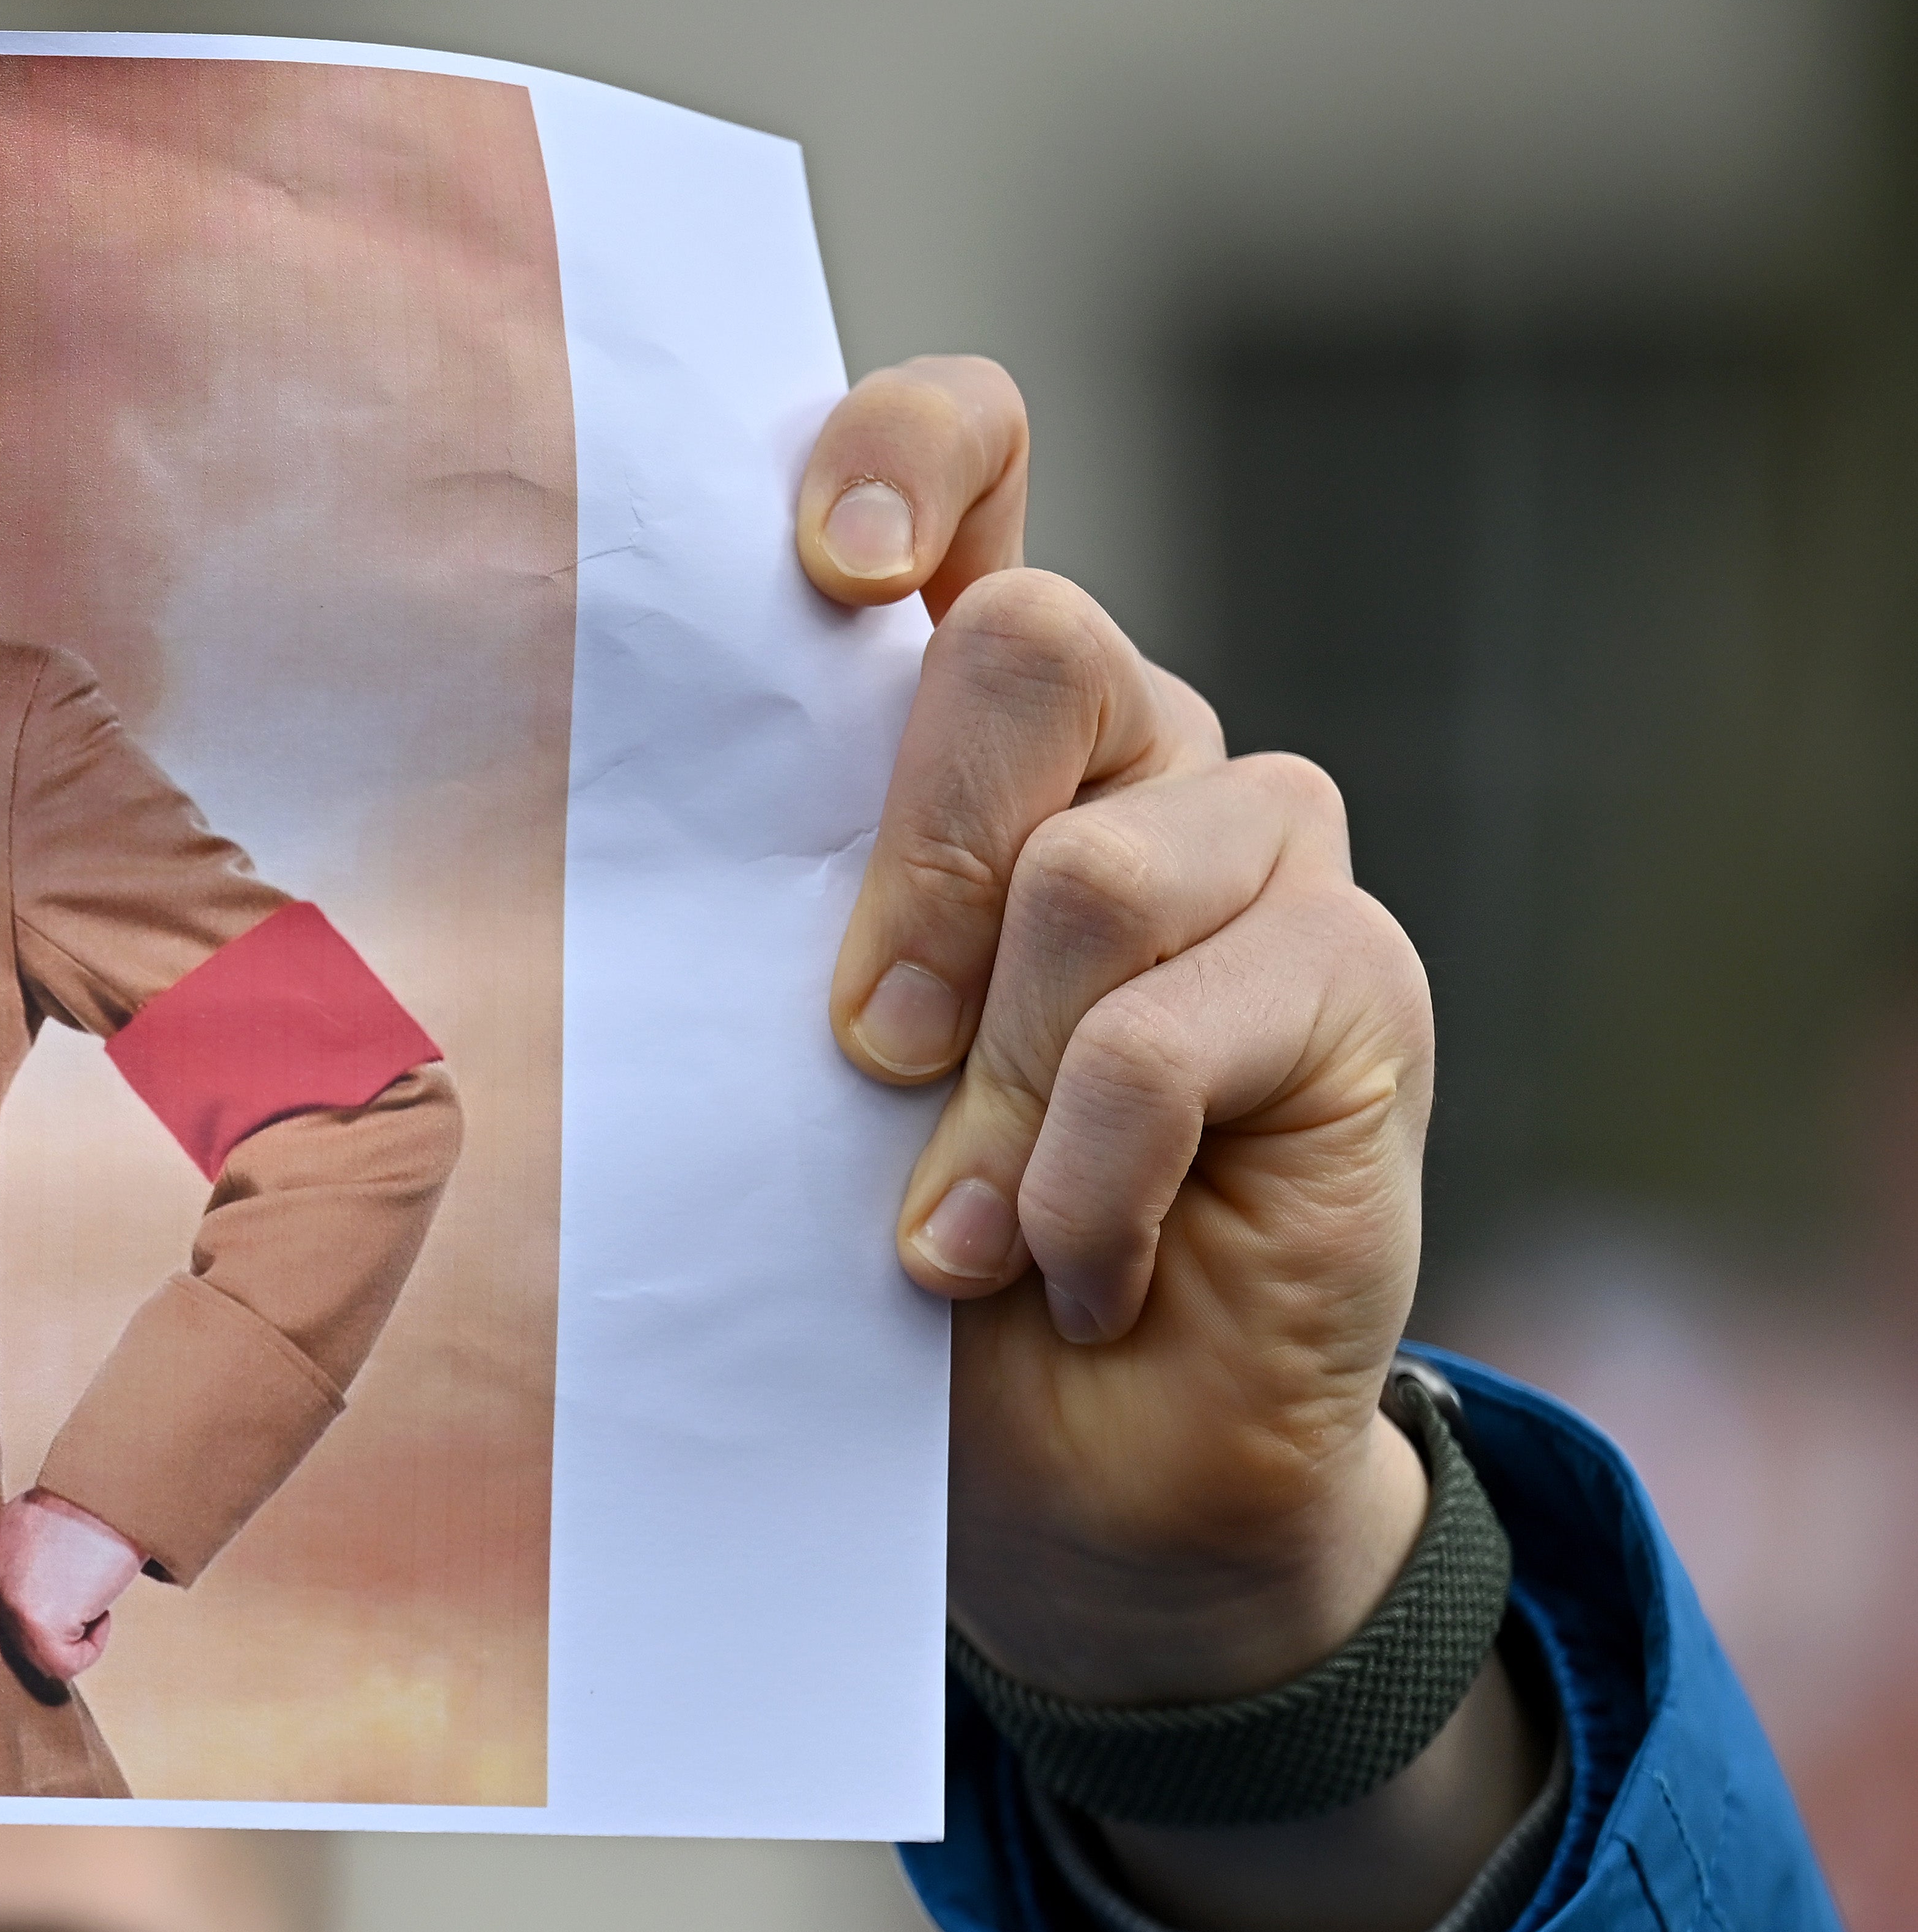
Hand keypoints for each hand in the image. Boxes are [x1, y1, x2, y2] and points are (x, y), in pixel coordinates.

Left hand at [0, 1488, 139, 1685]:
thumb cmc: (89, 1505)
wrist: (112, 1491)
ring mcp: (7, 1603)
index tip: (62, 1598)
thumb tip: (33, 1594)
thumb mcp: (35, 1528)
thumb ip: (21, 1562)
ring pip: (40, 1655)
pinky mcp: (36, 1623)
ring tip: (91, 1592)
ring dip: (75, 1634)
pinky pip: (65, 1664)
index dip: (35, 1613)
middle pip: (16, 1638)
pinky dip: (92, 1645)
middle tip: (82, 1596)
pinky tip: (99, 1607)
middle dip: (53, 1627)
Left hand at [802, 360, 1538, 1931]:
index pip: (972, 459)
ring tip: (951, 1234)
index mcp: (970, 728)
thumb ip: (740, 940)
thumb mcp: (771, 1083)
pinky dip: (1086, 1177)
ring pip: (1101, 872)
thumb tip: (579, 889)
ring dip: (991, 1087)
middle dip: (914, 866)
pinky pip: (1182, 1032)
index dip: (904, 459)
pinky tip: (1064, 1268)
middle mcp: (1131, 747)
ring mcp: (1257, 856)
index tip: (824, 574)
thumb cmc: (890, 1254)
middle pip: (1029, 647)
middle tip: (859, 1053)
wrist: (1073, 1472)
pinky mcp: (1352, 985)